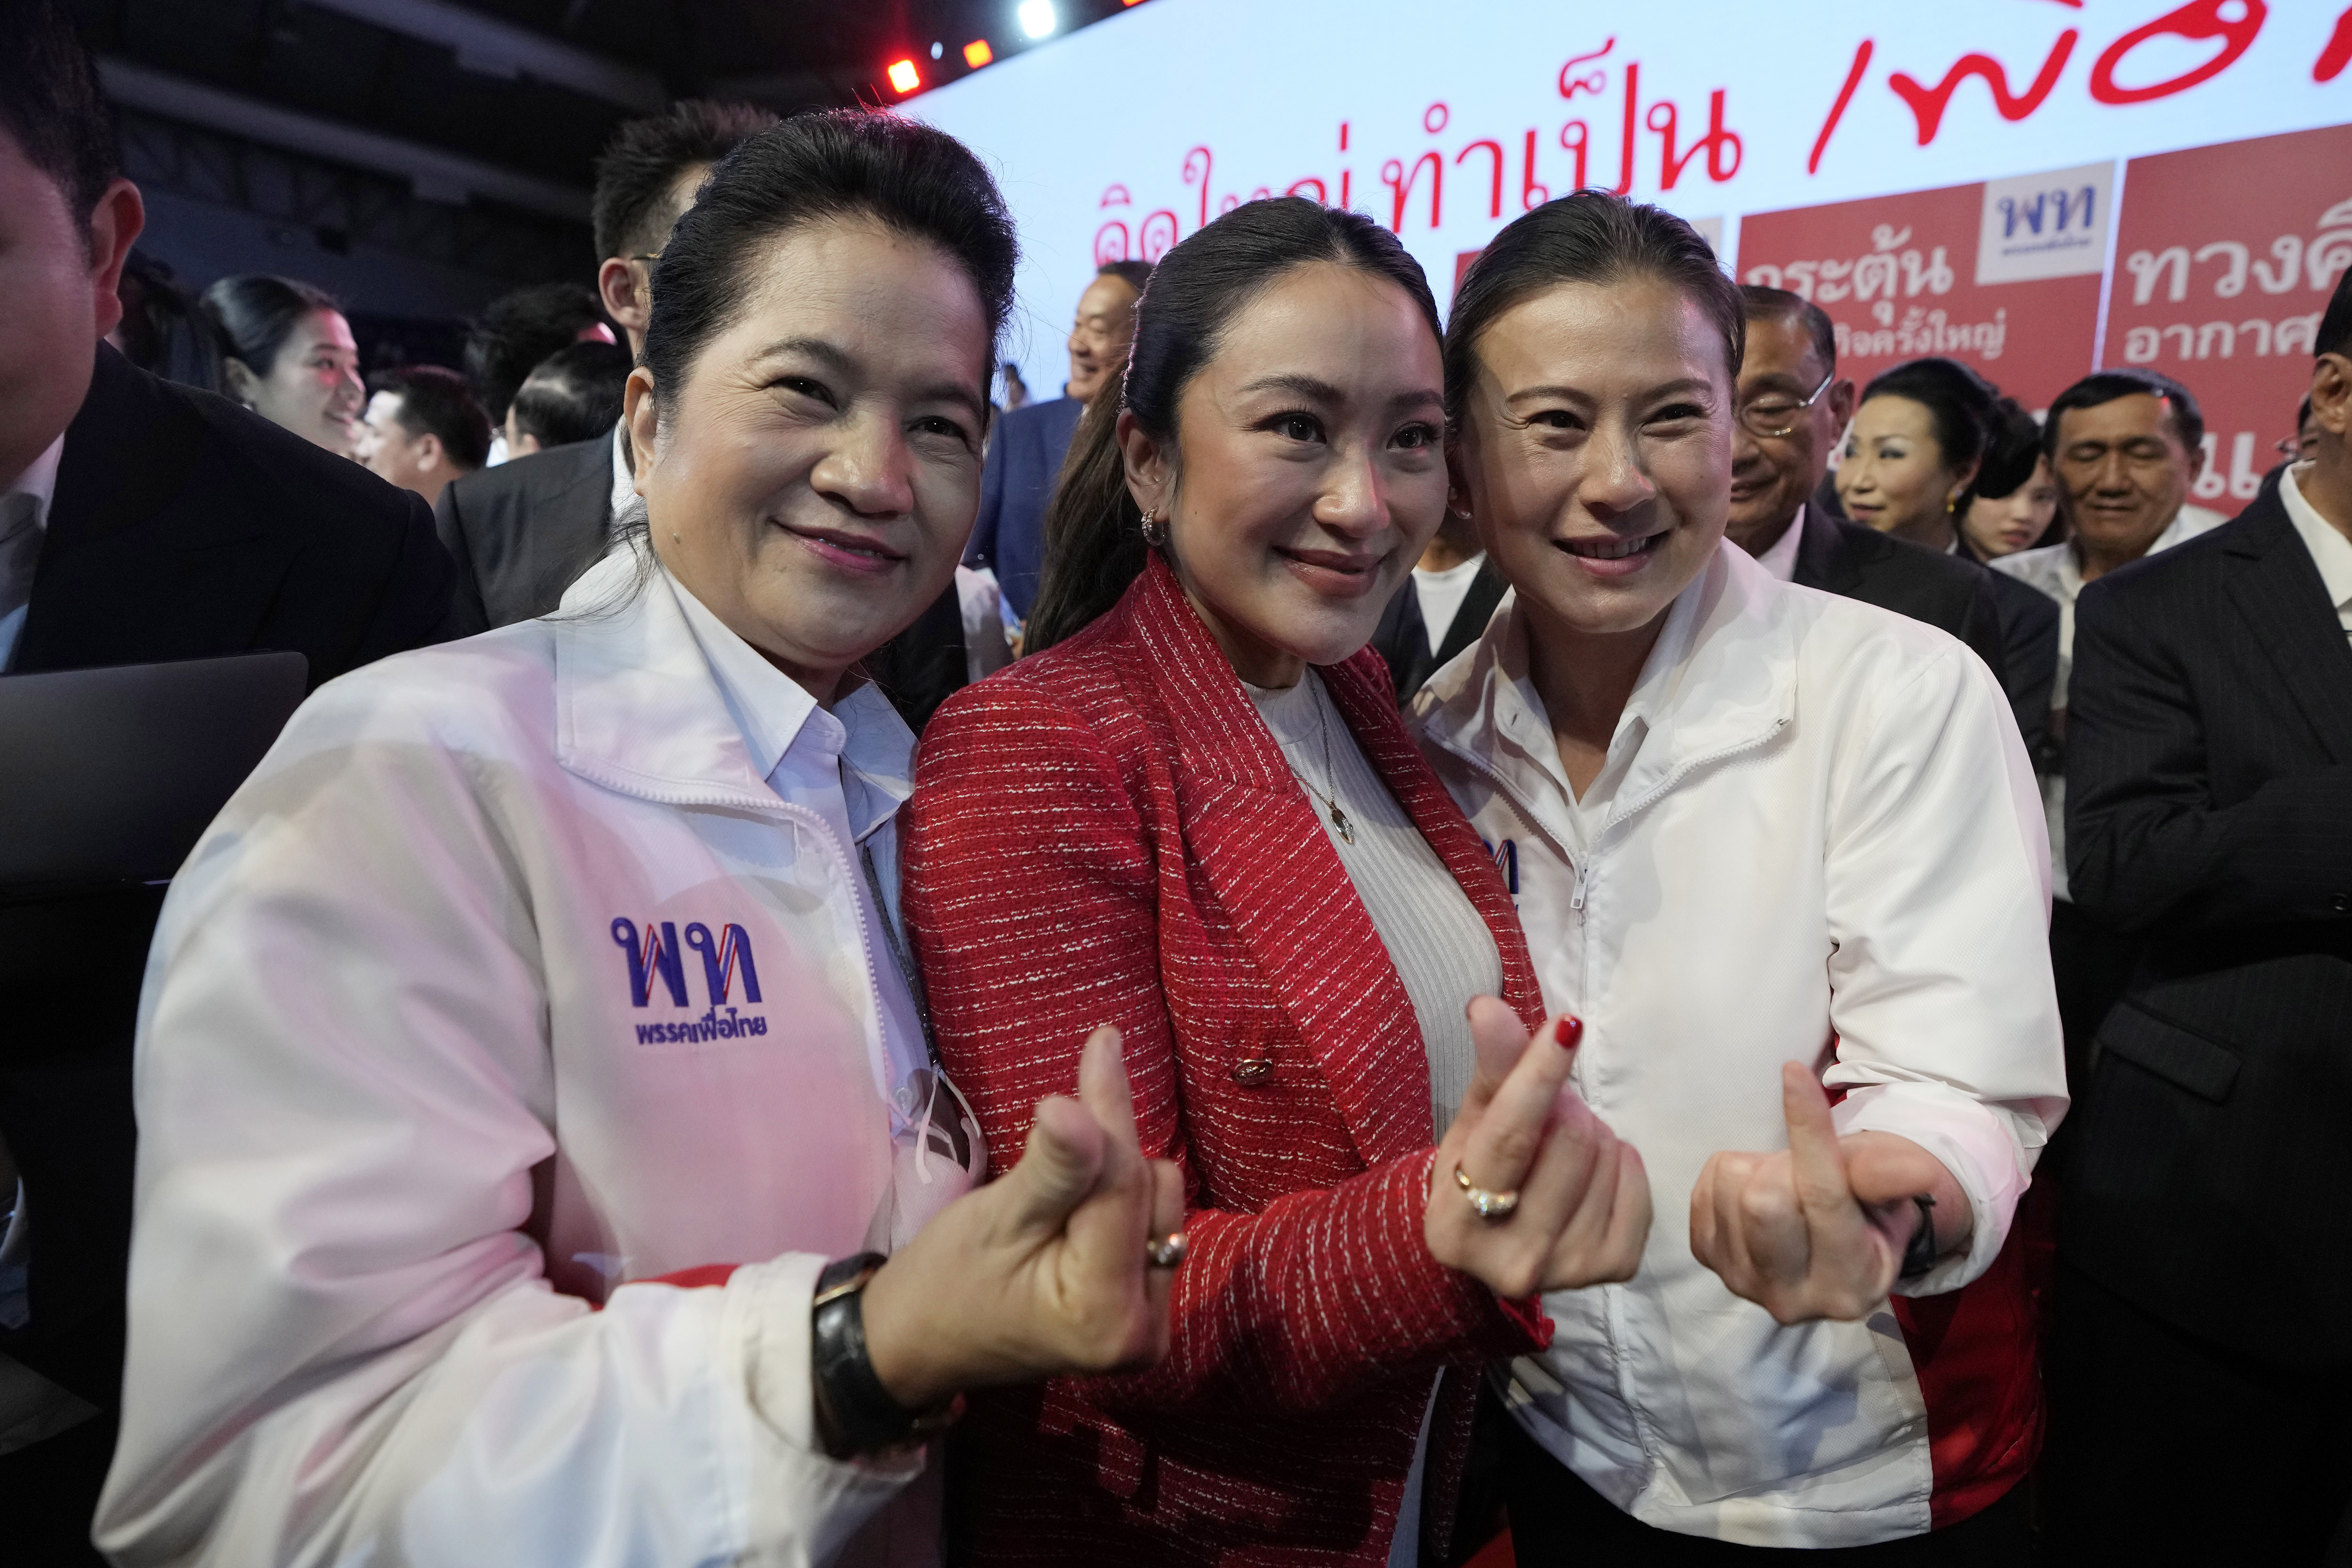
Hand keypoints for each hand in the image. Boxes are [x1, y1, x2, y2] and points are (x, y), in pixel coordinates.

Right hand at [859, 1026, 1183, 1408]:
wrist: (919, 1341)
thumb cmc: (945, 1282)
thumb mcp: (994, 1220)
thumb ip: (1050, 1169)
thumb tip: (1075, 1109)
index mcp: (1105, 1313)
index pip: (1121, 1184)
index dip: (1105, 1109)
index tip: (1102, 1038)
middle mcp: (1145, 1330)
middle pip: (1144, 1191)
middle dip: (1100, 1151)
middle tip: (1046, 1138)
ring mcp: (1149, 1325)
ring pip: (1154, 1201)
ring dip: (1109, 1174)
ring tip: (1051, 1192)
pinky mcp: (1144, 1310)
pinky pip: (1149, 1224)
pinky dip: (1114, 1197)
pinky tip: (1075, 1202)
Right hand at [1425, 998, 1651, 1297]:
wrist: (1494, 1241)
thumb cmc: (1476, 1168)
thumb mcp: (1472, 1120)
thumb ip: (1490, 1067)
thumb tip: (1489, 1007)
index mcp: (1457, 1223)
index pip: (1511, 1134)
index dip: (1539, 1075)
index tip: (1567, 1025)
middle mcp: (1512, 1260)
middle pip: (1573, 1137)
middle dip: (1564, 1107)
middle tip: (1545, 1116)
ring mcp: (1568, 1270)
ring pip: (1608, 1155)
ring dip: (1591, 1133)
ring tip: (1561, 1150)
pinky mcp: (1614, 1268)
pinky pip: (1638, 1184)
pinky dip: (1619, 1163)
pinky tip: (1590, 1174)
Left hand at [1689, 1063, 1970, 1324]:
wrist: (1831, 1245)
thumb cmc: (1869, 1211)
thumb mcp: (1890, 1195)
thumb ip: (1888, 1178)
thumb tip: (1919, 1171)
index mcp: (1851, 1283)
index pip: (1824, 1196)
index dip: (1809, 1130)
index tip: (1794, 1071)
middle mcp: (1794, 1298)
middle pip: (1764, 1200)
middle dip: (1785, 1164)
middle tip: (1804, 1168)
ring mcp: (1743, 1282)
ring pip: (1731, 1188)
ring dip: (1759, 1168)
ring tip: (1787, 1185)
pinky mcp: (1708, 1260)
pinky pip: (1704, 1189)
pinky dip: (1732, 1177)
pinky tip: (1759, 1193)